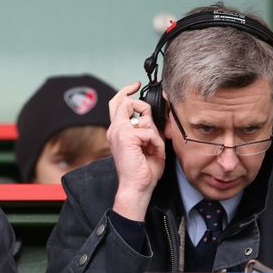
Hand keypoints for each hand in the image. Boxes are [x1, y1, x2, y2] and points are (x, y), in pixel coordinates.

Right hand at [107, 82, 165, 220]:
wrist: (136, 187)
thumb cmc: (142, 171)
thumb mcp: (146, 144)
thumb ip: (146, 128)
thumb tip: (151, 117)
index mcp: (117, 131)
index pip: (117, 104)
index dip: (126, 92)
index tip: (135, 85)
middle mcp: (115, 129)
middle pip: (124, 101)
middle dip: (141, 104)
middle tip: (148, 113)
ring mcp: (119, 132)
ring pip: (143, 118)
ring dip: (154, 134)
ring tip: (153, 148)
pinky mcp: (126, 136)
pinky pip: (149, 131)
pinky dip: (156, 142)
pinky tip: (153, 153)